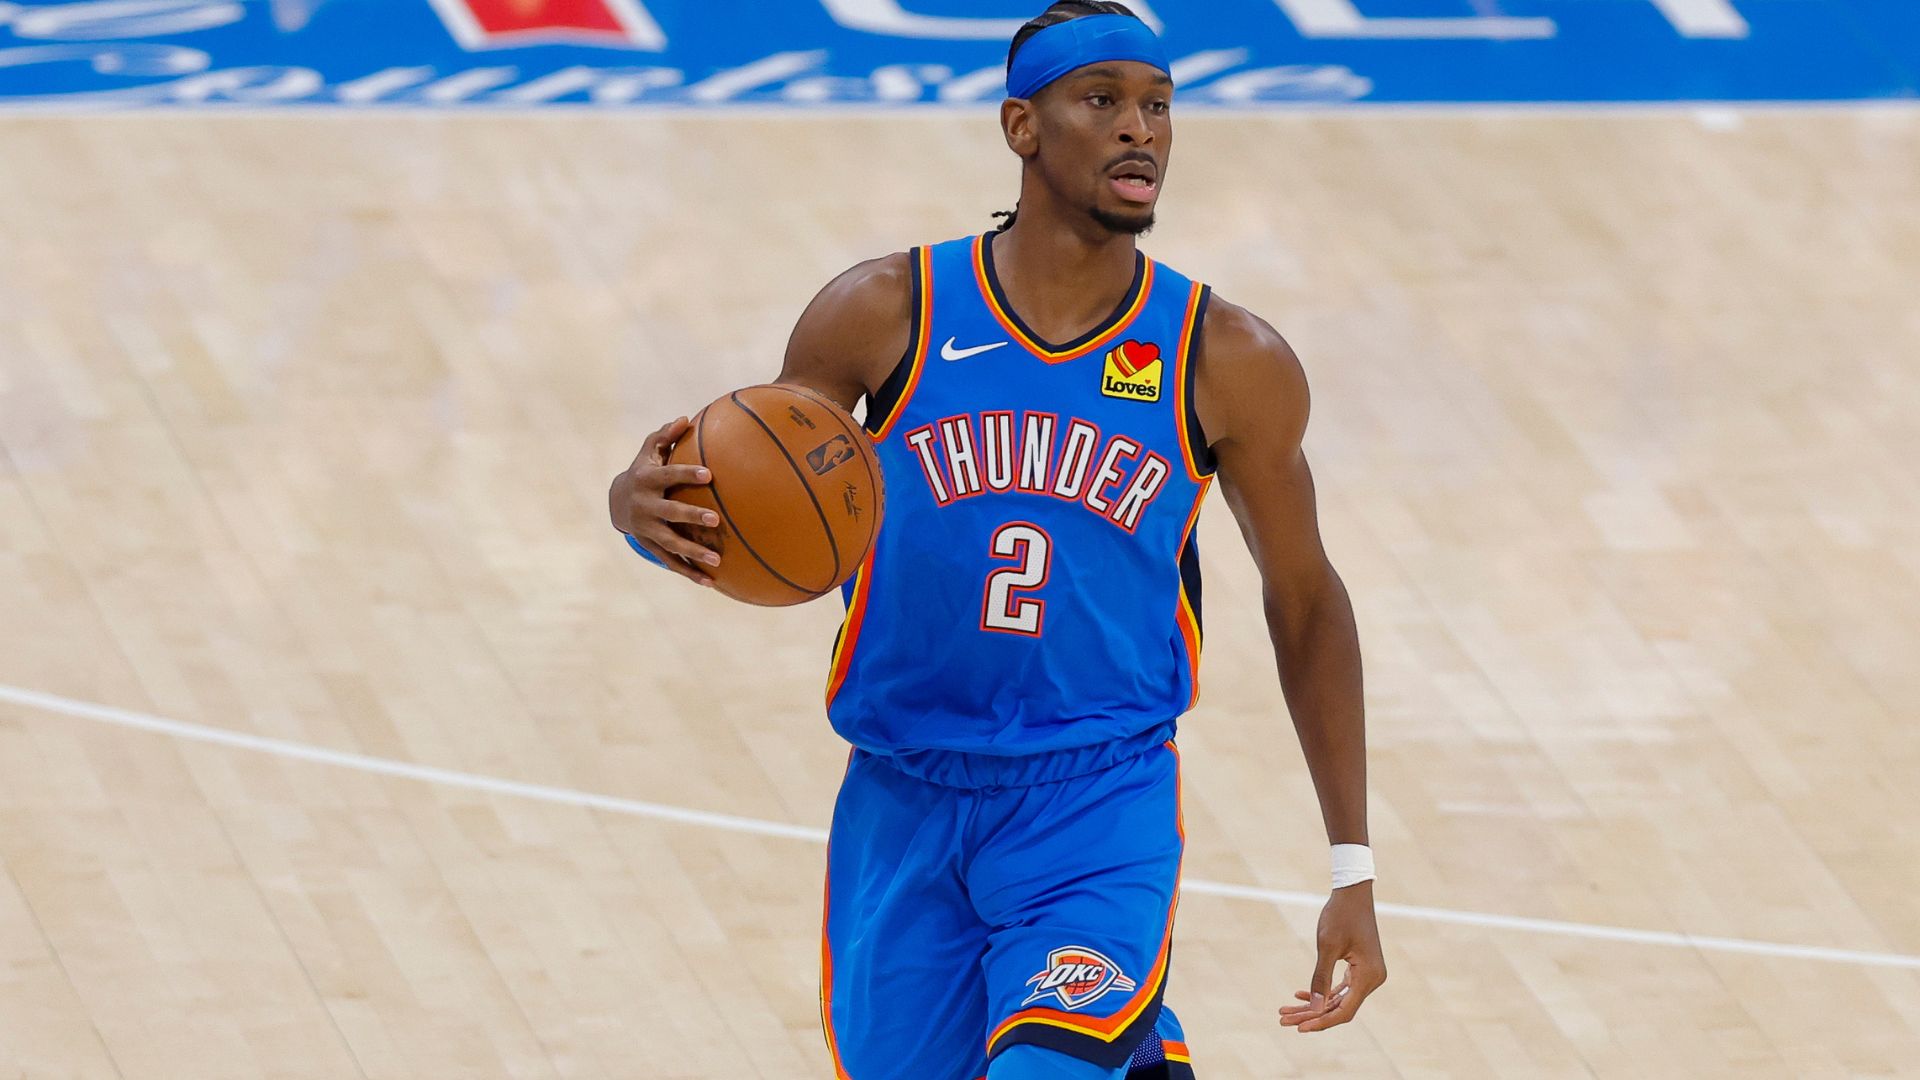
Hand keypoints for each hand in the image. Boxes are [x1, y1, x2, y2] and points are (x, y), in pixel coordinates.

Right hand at [610, 416, 720, 585]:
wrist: (616, 502)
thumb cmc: (644, 471)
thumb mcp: (649, 452)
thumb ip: (665, 436)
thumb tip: (684, 419)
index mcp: (647, 480)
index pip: (668, 475)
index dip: (686, 474)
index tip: (709, 474)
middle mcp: (644, 506)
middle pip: (669, 512)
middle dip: (690, 515)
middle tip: (715, 519)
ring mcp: (646, 528)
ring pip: (670, 542)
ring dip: (692, 552)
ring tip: (717, 560)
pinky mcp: (650, 545)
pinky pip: (670, 561)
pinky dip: (688, 572)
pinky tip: (710, 582)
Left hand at [1278, 880, 1385, 1032]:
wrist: (1352, 892)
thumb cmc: (1340, 915)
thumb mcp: (1327, 947)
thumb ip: (1321, 979)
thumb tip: (1315, 1009)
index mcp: (1369, 977)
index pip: (1344, 1011)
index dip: (1321, 1021)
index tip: (1298, 1028)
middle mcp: (1372, 979)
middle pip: (1339, 1008)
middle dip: (1310, 1015)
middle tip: (1282, 1019)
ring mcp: (1367, 974)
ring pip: (1337, 1000)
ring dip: (1312, 1005)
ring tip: (1285, 1011)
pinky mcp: (1360, 968)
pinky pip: (1340, 988)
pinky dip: (1321, 992)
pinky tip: (1299, 994)